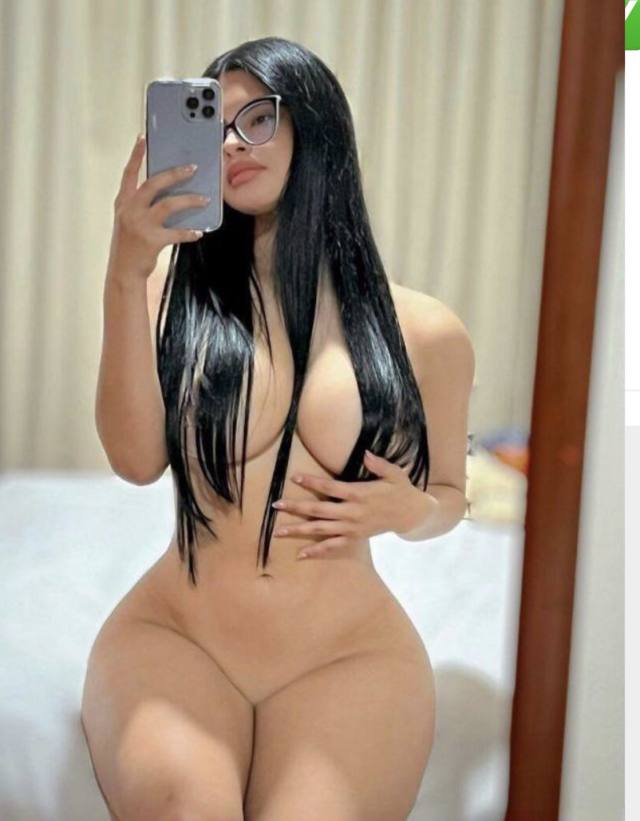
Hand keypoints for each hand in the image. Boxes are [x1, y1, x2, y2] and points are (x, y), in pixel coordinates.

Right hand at [108, 134, 208, 281]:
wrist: (123, 271)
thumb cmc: (129, 244)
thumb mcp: (129, 220)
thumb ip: (142, 205)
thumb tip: (169, 192)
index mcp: (123, 202)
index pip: (129, 173)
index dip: (136, 155)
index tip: (143, 138)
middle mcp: (130, 210)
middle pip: (154, 184)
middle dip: (174, 174)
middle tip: (192, 168)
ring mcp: (140, 225)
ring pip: (168, 205)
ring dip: (189, 200)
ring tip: (204, 200)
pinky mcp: (152, 240)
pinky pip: (177, 233)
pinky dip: (189, 232)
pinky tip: (198, 232)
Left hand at [271, 450, 434, 558]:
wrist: (410, 514)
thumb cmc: (400, 490)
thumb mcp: (394, 474)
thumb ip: (379, 464)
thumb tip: (366, 453)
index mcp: (359, 494)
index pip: (330, 488)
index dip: (312, 483)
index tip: (294, 478)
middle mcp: (352, 513)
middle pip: (319, 511)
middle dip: (296, 508)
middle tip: (276, 505)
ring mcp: (352, 528)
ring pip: (321, 530)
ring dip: (299, 530)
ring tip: (278, 532)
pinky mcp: (354, 538)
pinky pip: (333, 547)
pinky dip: (317, 551)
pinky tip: (301, 555)